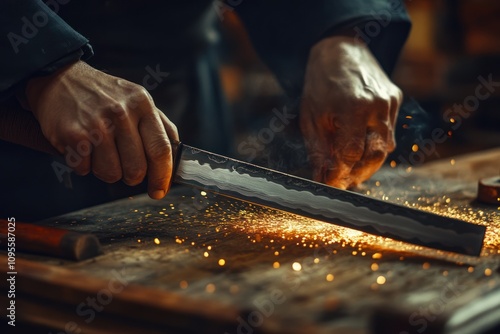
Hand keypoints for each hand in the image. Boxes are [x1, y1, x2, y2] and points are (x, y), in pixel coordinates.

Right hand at [25, 61, 178, 198]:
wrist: (60, 79)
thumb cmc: (105, 95)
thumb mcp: (138, 100)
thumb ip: (160, 126)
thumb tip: (177, 156)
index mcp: (142, 104)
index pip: (161, 149)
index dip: (163, 176)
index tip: (160, 190)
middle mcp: (121, 113)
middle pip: (137, 169)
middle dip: (133, 177)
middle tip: (125, 167)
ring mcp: (97, 124)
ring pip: (112, 174)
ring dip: (107, 171)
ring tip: (101, 152)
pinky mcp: (74, 136)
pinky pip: (86, 170)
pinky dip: (85, 166)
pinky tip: (84, 148)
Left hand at [300, 36, 401, 188]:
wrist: (341, 49)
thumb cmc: (321, 83)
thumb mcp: (311, 117)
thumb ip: (318, 150)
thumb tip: (322, 179)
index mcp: (353, 107)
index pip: (351, 153)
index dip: (340, 173)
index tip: (331, 183)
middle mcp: (377, 106)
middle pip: (374, 156)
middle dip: (358, 174)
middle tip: (342, 181)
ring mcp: (390, 102)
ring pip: (385, 147)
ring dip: (368, 163)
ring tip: (350, 169)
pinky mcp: (396, 99)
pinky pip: (389, 132)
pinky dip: (375, 145)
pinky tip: (361, 146)